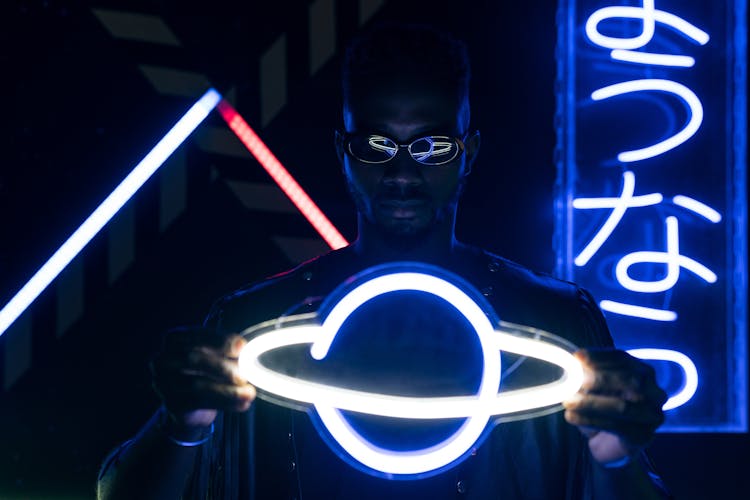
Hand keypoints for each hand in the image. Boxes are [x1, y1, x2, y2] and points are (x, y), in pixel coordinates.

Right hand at [150, 327, 255, 428]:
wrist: (192, 406)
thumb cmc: (205, 372)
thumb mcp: (215, 356)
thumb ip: (227, 351)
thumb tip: (245, 348)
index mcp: (174, 339)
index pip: (196, 335)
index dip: (220, 340)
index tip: (242, 347)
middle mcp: (164, 359)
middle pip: (193, 358)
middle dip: (223, 367)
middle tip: (244, 375)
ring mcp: (164, 383)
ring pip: (197, 384)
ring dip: (228, 390)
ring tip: (249, 393)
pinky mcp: (171, 404)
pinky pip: (199, 403)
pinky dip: (225, 403)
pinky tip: (242, 404)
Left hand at [562, 348, 666, 464]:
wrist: (608, 444)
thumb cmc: (601, 409)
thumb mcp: (593, 388)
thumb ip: (588, 375)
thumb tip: (575, 362)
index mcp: (643, 372)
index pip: (622, 359)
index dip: (599, 357)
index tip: (577, 357)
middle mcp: (654, 391)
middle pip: (629, 380)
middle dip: (598, 379)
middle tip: (572, 381)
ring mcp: (653, 415)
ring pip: (623, 406)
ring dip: (591, 403)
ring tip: (568, 402)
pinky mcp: (644, 436)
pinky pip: (617, 427)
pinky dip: (591, 420)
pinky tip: (571, 417)